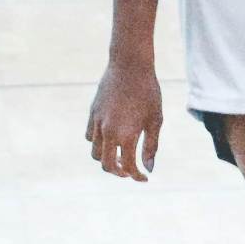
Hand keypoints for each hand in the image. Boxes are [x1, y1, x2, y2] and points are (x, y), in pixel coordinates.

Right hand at [87, 57, 163, 180]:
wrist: (129, 65)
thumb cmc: (148, 92)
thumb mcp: (155, 120)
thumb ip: (151, 146)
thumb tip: (148, 168)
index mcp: (126, 135)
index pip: (128, 166)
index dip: (136, 176)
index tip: (144, 178)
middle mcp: (108, 132)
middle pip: (106, 165)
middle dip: (118, 172)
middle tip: (129, 171)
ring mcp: (97, 122)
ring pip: (94, 152)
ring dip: (106, 159)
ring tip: (119, 156)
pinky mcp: (92, 113)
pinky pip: (89, 136)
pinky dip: (97, 143)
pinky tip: (110, 139)